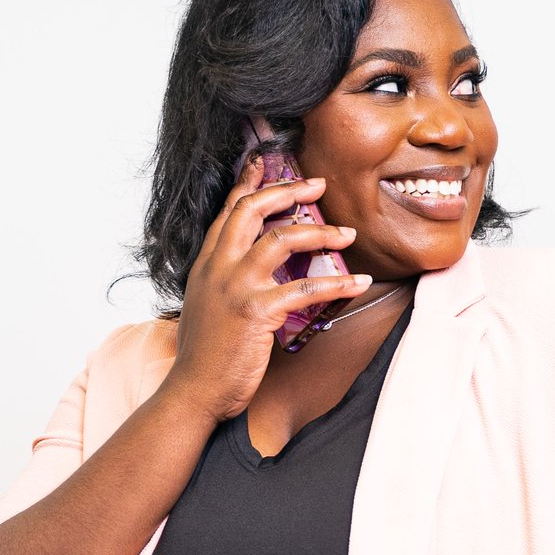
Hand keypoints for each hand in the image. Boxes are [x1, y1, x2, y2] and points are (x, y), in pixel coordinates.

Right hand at [160, 167, 365, 424]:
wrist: (193, 392)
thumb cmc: (204, 356)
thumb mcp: (206, 307)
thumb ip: (222, 282)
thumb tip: (246, 273)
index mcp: (206, 264)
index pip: (228, 212)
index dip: (248, 184)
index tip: (263, 162)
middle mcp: (218, 267)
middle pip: (253, 210)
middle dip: (288, 190)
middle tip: (319, 183)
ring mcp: (236, 286)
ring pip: (282, 239)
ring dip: (320, 232)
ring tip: (348, 233)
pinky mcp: (257, 311)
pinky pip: (306, 288)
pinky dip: (338, 284)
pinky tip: (360, 283)